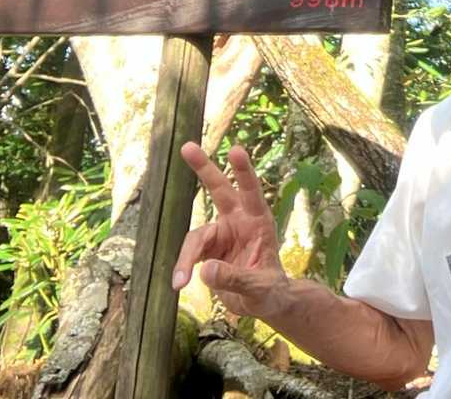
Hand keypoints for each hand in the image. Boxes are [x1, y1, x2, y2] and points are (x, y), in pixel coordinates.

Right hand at [172, 142, 290, 319]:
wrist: (264, 304)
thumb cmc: (271, 292)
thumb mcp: (260, 289)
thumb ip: (236, 279)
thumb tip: (205, 270)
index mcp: (260, 222)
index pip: (252, 192)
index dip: (244, 172)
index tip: (236, 150)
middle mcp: (239, 221)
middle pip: (219, 190)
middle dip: (203, 168)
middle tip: (187, 147)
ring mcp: (222, 233)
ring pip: (196, 237)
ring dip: (186, 258)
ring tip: (180, 283)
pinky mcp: (208, 248)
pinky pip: (190, 253)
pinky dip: (183, 267)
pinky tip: (179, 284)